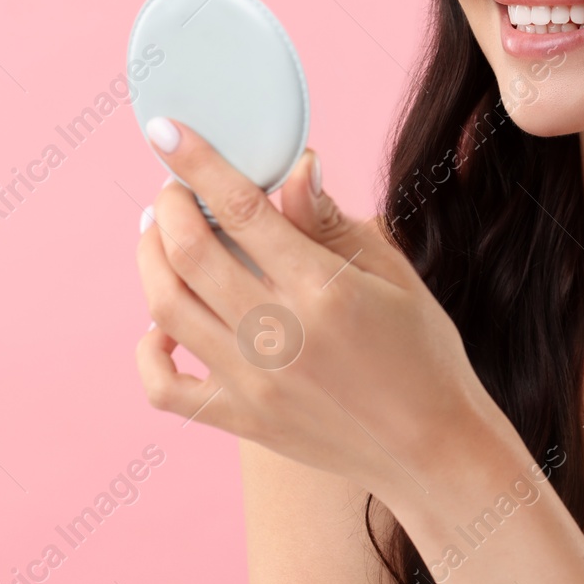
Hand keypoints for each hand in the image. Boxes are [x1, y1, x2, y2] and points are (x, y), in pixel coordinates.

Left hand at [132, 117, 497, 501]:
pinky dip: (148, 352)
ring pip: (165, 308)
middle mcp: (280, 336)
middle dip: (168, 206)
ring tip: (159, 236)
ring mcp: (254, 384)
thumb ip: (332, 222)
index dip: (197, 162)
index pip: (242, 209)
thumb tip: (294, 166)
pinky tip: (163, 324)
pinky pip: (166, 389)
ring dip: (149, 259)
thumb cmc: (424, 353)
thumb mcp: (393, 275)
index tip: (166, 132)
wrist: (435, 451)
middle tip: (173, 190)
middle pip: (188, 252)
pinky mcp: (243, 422)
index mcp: (324, 290)